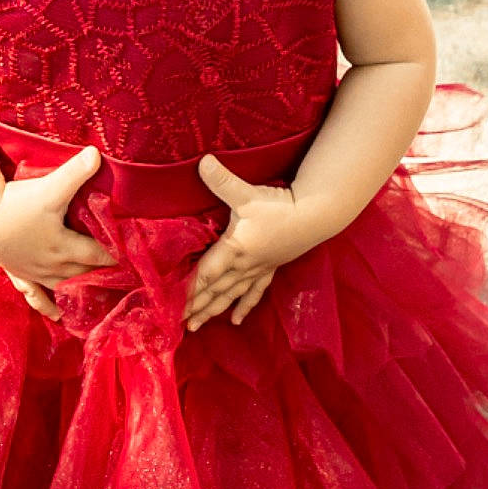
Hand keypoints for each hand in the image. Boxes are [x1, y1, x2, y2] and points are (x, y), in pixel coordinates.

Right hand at [0, 146, 116, 319]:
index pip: (97, 254)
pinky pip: (35, 295)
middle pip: (84, 274)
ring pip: (64, 286)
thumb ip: (75, 172)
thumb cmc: (16, 201)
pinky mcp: (17, 272)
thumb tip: (97, 153)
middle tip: (121, 280)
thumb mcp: (50, 186)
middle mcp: (51, 264)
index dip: (115, 257)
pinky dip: (47, 305)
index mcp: (64, 246)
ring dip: (81, 292)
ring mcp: (34, 271)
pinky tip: (57, 315)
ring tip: (96, 298)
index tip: (133, 261)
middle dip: (102, 276)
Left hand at [183, 156, 320, 332]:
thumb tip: (202, 161)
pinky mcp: (269, 268)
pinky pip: (254, 292)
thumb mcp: (247, 193)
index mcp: (234, 250)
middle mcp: (243, 265)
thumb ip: (222, 180)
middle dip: (196, 307)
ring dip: (212, 311)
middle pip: (215, 290)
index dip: (188, 290)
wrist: (315, 215)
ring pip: (230, 295)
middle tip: (177, 324)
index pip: (205, 274)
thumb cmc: (279, 206)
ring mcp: (257, 269)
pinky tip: (235, 320)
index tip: (172, 305)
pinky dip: (243, 306)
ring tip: (196, 327)